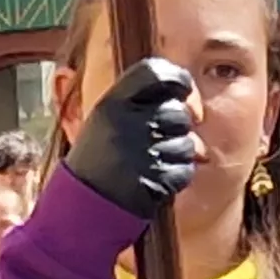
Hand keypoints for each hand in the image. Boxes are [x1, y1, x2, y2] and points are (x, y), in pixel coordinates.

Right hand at [62, 59, 201, 218]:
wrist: (81, 206)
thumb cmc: (98, 158)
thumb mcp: (106, 119)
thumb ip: (144, 102)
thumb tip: (197, 109)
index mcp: (112, 103)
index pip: (157, 72)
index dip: (178, 79)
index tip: (182, 91)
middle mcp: (127, 124)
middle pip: (178, 112)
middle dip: (176, 127)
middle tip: (152, 141)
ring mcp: (142, 153)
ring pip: (187, 143)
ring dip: (175, 155)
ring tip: (148, 163)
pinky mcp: (155, 181)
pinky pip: (185, 170)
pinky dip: (175, 177)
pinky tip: (153, 180)